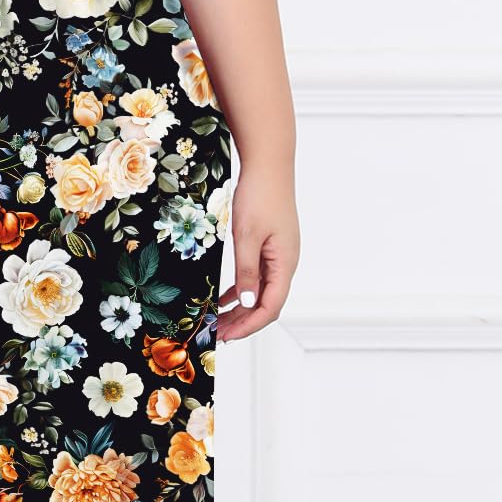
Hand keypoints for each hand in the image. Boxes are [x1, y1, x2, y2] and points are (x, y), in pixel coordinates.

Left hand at [216, 163, 298, 340]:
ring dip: (239, 309)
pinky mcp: (270, 246)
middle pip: (266, 304)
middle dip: (241, 322)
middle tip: (215, 334)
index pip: (270, 307)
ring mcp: (279, 255)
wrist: (268, 164)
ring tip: (216, 321)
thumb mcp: (246, 236)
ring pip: (260, 292)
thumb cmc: (259, 195)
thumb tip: (246, 303)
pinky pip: (256, 277)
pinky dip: (240, 290)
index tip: (226, 336)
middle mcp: (285, 263)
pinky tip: (223, 299)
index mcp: (284, 263)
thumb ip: (246, 271)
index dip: (248, 326)